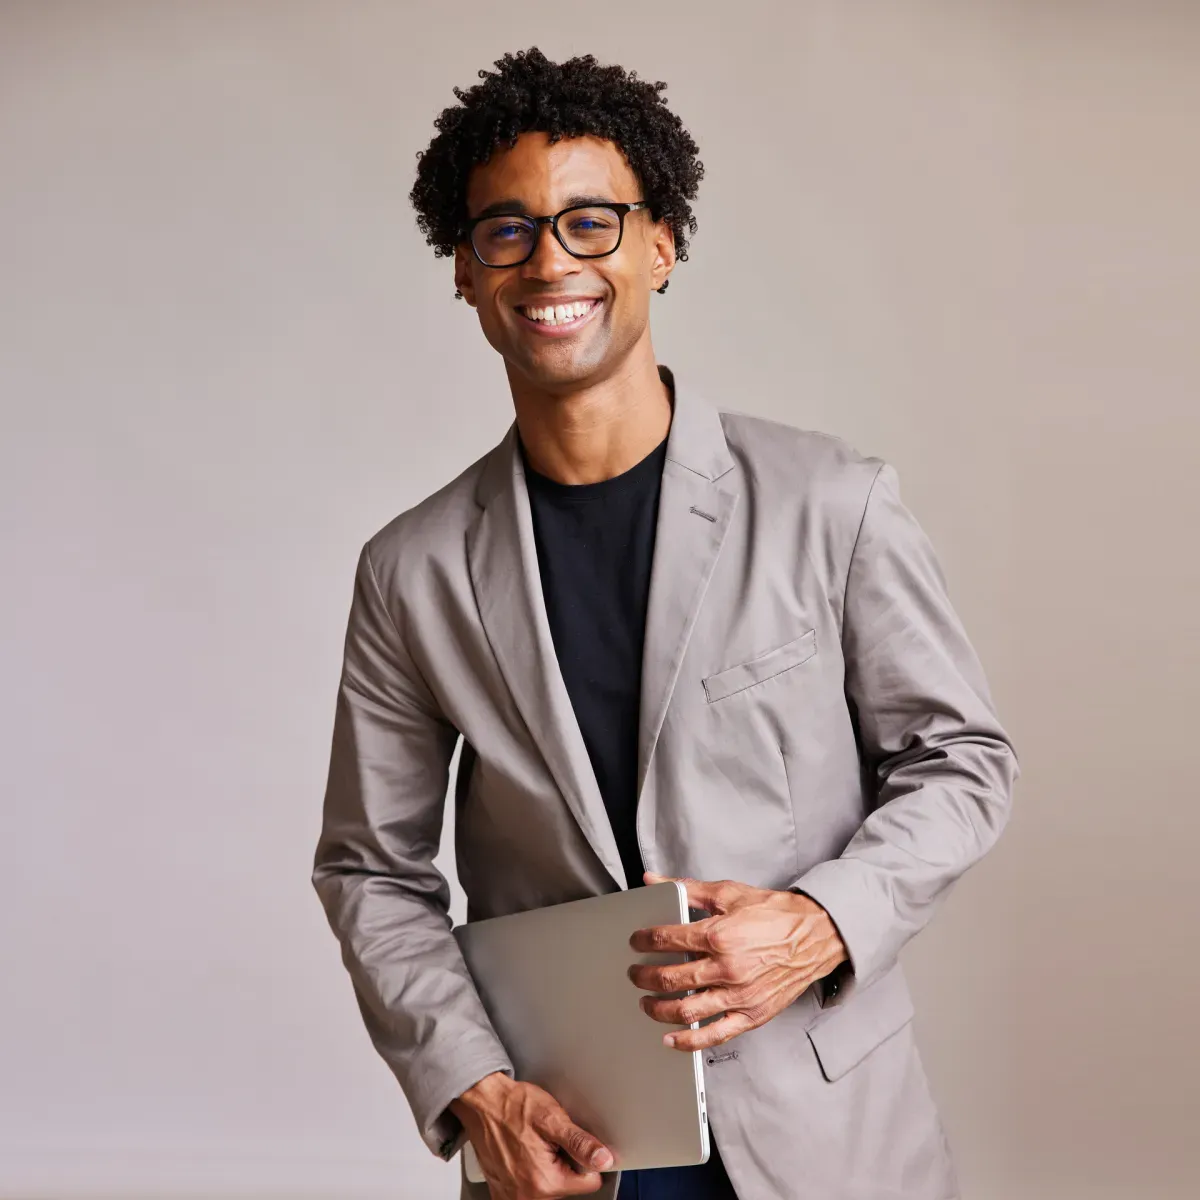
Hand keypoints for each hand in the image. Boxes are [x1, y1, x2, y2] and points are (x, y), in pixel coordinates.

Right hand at [448, 1072, 612, 1197]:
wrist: (482, 1103)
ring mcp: (512, 1197)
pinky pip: (527, 1191)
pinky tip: (523, 1155)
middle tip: (549, 1142)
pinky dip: (529, 1175)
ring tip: (535, 1146)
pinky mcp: (501, 1193)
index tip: (573, 1144)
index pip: (589, 1183)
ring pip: (549, 1189)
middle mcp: (528, 1197)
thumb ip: (580, 1143)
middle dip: (565, 1165)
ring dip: (547, 1170)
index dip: (586, 1159)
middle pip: (568, 1187)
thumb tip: (603, 1159)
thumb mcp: (552, 1118)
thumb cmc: (513, 1106)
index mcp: (545, 1182)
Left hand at [627, 872, 848, 1051]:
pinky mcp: (751, 1015)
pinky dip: (689, 1041)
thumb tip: (653, 880)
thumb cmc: (774, 914)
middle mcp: (726, 968)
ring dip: (657, 1009)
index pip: (666, 940)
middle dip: (643, 977)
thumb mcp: (728, 893)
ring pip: (686, 1010)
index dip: (644, 941)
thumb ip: (687, 889)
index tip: (636, 942)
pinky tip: (671, 1038)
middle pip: (670, 978)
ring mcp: (739, 995)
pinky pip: (715, 1035)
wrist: (815, 936)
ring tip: (645, 1002)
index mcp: (719, 935)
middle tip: (634, 974)